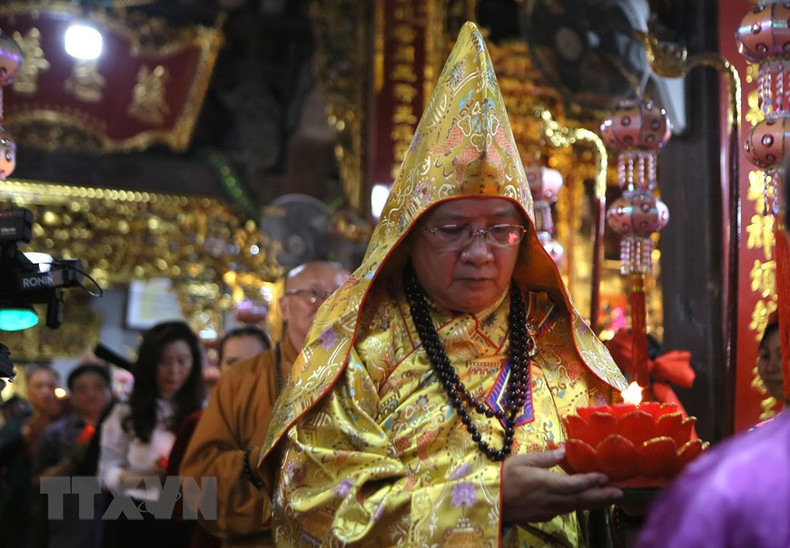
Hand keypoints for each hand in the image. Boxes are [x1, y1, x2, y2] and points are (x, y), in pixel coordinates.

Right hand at [501, 448, 622, 524]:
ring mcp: (548, 511)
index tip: (606, 477)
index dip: (592, 481)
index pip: (575, 484)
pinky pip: (565, 510)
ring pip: (576, 507)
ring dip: (594, 503)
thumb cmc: (501, 477)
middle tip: (620, 494)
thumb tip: (564, 450)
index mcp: (545, 484)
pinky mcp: (543, 517)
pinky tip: (583, 502)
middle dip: (602, 497)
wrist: (487, 503)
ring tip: (608, 498)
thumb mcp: (521, 460)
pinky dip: (579, 506)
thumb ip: (545, 457)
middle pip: (582, 500)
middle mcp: (551, 500)